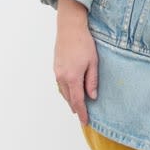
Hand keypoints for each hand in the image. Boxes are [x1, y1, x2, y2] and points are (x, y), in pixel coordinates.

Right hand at [53, 4, 98, 125]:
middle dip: (76, 109)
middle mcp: (62, 77)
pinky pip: (60, 85)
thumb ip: (92, 81)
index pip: (78, 101)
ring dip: (70, 101)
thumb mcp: (93, 62)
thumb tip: (92, 97)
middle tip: (83, 117)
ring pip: (63, 92)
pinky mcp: (55, 67)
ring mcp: (57, 72)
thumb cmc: (84, 43)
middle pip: (69, 99)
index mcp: (73, 77)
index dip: (82, 112)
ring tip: (77, 108)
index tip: (85, 121)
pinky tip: (70, 92)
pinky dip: (66, 92)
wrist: (69, 28)